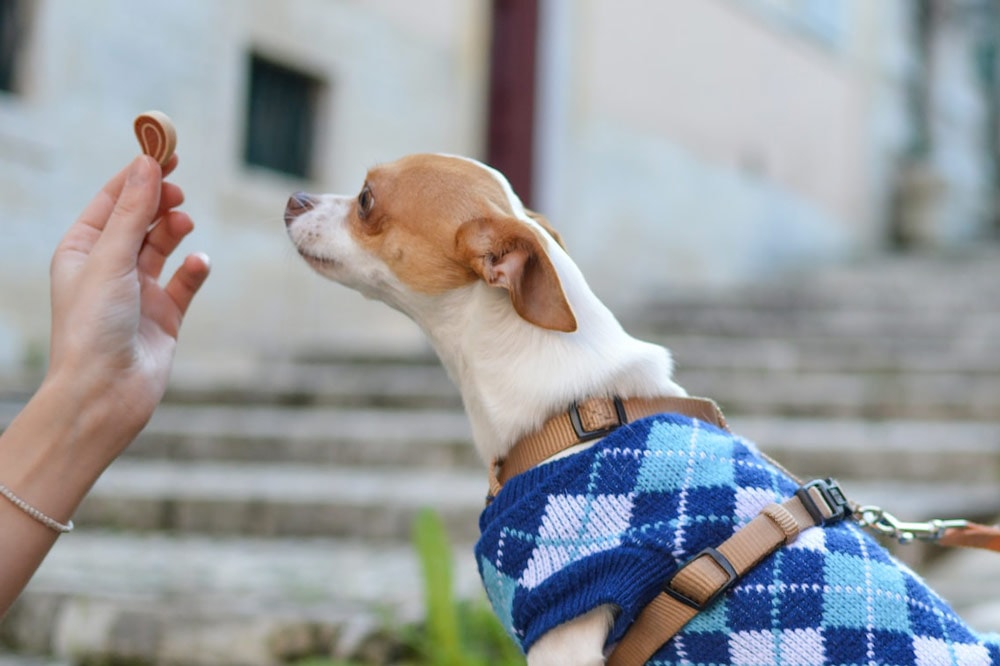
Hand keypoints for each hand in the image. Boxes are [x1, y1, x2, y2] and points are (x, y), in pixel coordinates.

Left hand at [45, 154, 209, 456]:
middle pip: (139, 219)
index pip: (111, 201)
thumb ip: (134, 211)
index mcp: (82, 251)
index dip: (137, 176)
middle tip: (178, 190)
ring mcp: (138, 292)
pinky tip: (199, 264)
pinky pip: (185, 283)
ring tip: (183, 225)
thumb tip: (148, 164)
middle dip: (159, 202)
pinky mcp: (165, 316)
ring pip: (163, 247)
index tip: (165, 152)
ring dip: (174, 232)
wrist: (105, 392)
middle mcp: (109, 268)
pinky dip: (194, 270)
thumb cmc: (93, 326)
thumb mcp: (111, 259)